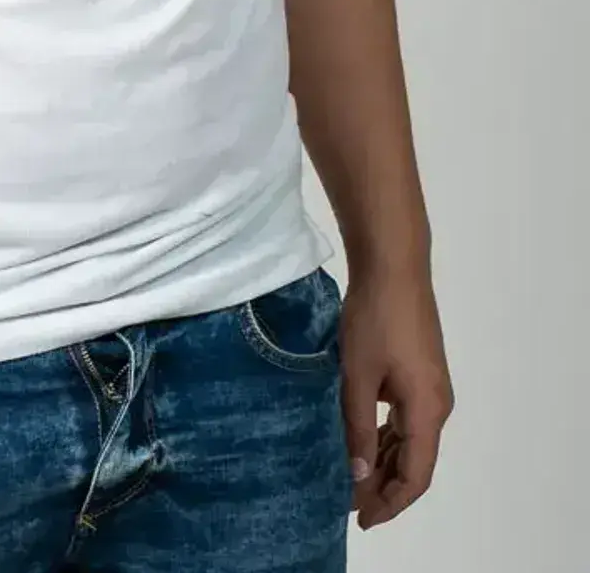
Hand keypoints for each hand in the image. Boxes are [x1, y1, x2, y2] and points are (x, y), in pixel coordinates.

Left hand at [340, 260, 454, 529]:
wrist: (393, 265)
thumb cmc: (374, 318)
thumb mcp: (358, 376)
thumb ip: (358, 427)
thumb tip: (358, 475)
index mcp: (428, 409)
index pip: (416, 475)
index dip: (391, 502)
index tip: (361, 518)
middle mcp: (437, 403)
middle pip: (415, 460)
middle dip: (383, 485)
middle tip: (345, 499)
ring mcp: (430, 386)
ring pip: (410, 439)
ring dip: (383, 460)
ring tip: (348, 474)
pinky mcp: (420, 370)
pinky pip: (406, 417)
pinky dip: (385, 435)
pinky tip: (360, 438)